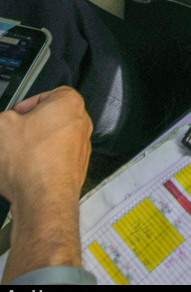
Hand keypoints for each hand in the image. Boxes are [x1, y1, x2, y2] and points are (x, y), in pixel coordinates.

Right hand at [0, 88, 91, 282]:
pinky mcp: (75, 169)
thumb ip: (3, 118)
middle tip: (12, 134)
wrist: (43, 198)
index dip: (30, 102)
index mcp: (69, 104)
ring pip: (52, 141)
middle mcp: (81, 124)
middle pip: (51, 119)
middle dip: (29, 126)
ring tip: (13, 155)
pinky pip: (54, 159)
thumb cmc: (30, 162)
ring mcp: (80, 148)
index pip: (52, 92)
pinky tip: (21, 170)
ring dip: (32, 146)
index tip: (16, 113)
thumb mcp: (1, 127)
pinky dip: (38, 162)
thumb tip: (4, 122)